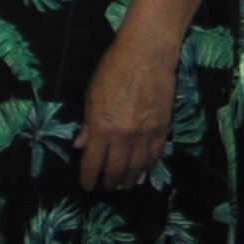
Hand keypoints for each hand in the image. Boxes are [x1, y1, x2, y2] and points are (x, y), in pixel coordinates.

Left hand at [77, 41, 175, 190]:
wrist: (146, 56)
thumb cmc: (112, 70)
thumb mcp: (90, 96)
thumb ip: (87, 125)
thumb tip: (80, 146)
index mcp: (102, 128)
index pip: (93, 162)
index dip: (89, 178)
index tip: (87, 186)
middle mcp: (124, 136)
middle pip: (116, 169)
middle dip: (110, 181)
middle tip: (106, 187)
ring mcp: (146, 134)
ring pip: (138, 166)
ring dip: (130, 178)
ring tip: (125, 184)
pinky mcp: (163, 128)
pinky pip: (156, 154)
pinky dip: (148, 165)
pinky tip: (143, 168)